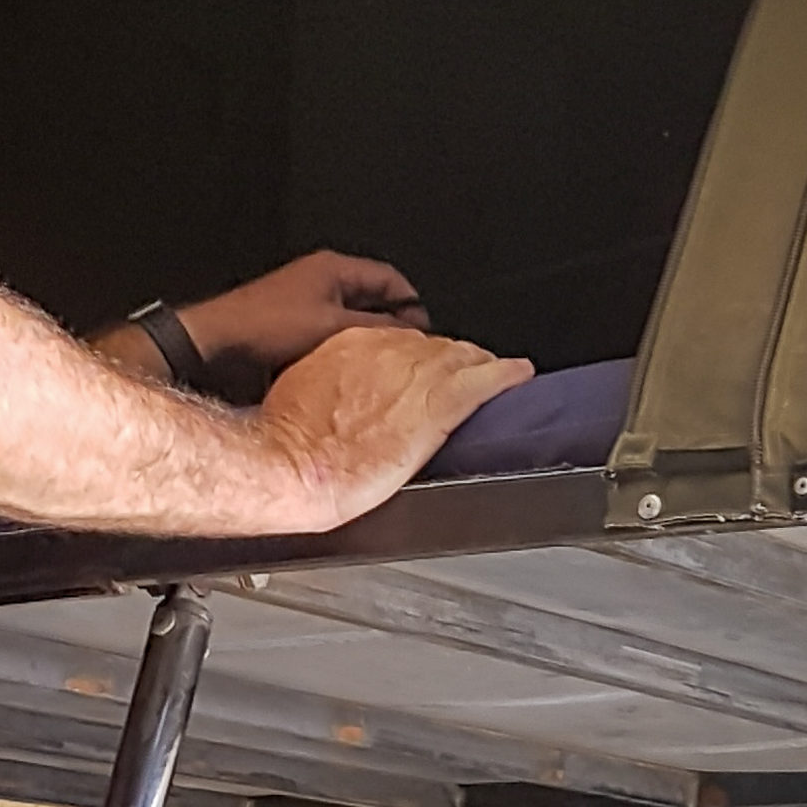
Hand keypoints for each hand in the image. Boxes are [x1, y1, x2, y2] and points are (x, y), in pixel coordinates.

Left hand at [175, 250, 426, 395]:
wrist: (214, 348)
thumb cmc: (264, 328)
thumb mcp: (333, 327)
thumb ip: (378, 328)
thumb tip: (412, 337)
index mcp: (333, 269)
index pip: (392, 279)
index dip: (414, 306)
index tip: (426, 335)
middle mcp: (320, 282)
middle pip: (374, 302)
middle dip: (391, 328)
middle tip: (405, 355)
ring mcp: (304, 305)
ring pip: (351, 324)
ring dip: (363, 345)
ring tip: (376, 368)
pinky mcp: (290, 329)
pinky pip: (328, 339)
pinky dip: (339, 354)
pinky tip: (344, 375)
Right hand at [259, 324, 531, 527]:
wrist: (290, 464)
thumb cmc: (287, 444)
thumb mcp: (299, 398)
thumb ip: (329, 390)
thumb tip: (339, 404)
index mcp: (349, 345)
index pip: (397, 342)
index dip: (414, 360)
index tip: (417, 376)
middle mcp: (386, 350)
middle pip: (433, 346)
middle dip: (450, 362)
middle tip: (461, 378)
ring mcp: (414, 375)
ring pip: (461, 358)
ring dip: (479, 366)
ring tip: (496, 374)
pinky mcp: (436, 405)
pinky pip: (483, 381)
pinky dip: (506, 377)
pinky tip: (519, 376)